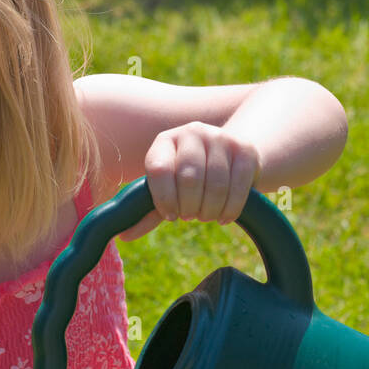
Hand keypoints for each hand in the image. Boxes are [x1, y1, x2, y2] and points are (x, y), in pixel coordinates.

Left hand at [116, 121, 261, 240]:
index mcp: (164, 142)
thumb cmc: (185, 181)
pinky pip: (239, 184)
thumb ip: (146, 212)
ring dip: (209, 210)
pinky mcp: (244, 149)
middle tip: (190, 217)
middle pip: (189, 178)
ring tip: (206, 216)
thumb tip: (124, 236)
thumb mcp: (165, 192)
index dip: (164, 199)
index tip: (170, 216)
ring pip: (216, 183)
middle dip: (189, 206)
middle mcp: (191, 132)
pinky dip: (230, 208)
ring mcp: (220, 137)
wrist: (224, 158)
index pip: (160, 170)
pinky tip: (223, 216)